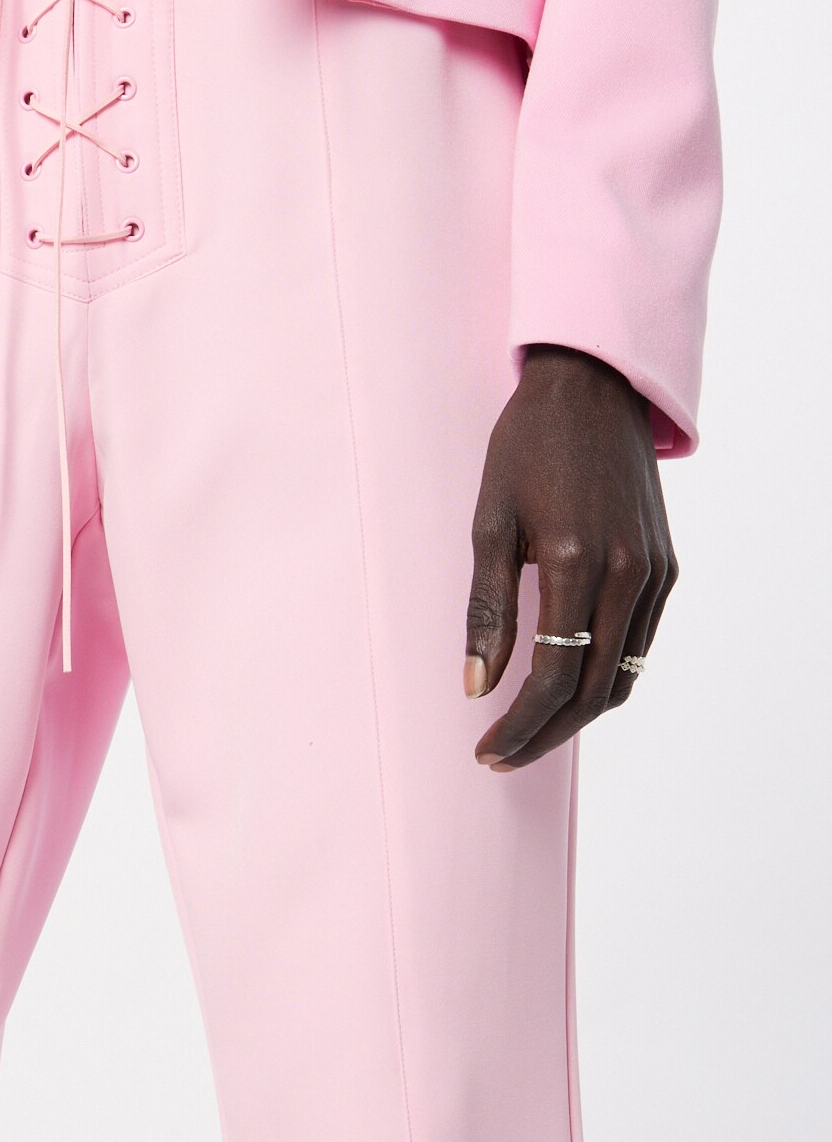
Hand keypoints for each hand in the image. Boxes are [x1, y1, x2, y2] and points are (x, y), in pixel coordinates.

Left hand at [464, 345, 677, 770]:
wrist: (592, 387)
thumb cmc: (527, 447)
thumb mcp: (490, 521)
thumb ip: (486, 608)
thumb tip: (476, 686)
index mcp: (578, 562)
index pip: (555, 677)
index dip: (520, 724)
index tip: (486, 749)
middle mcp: (629, 573)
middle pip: (594, 690)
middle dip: (547, 733)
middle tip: (502, 754)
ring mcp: (655, 571)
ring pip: (623, 673)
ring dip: (577, 712)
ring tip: (529, 728)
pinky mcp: (665, 564)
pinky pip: (638, 642)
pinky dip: (604, 674)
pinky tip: (567, 682)